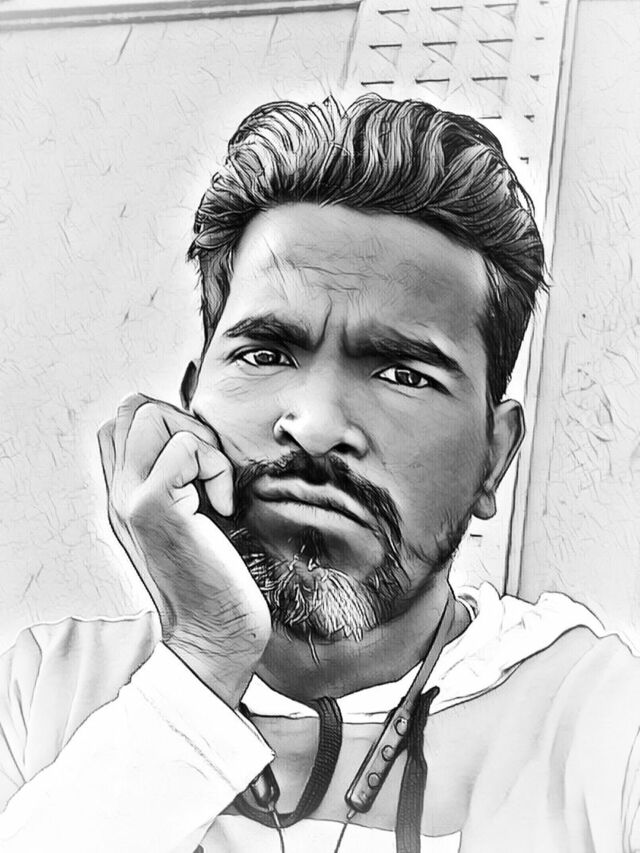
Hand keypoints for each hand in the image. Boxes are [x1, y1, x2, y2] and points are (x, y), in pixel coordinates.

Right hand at [97, 393, 270, 707]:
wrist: (212, 635)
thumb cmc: (213, 577)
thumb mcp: (187, 518)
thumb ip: (176, 479)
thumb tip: (197, 435)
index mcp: (122, 494)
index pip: (123, 420)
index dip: (169, 424)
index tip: (200, 467)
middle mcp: (116, 493)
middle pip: (132, 408)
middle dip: (182, 422)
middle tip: (208, 471)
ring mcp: (128, 498)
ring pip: (150, 416)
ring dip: (198, 441)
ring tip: (213, 487)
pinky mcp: (153, 506)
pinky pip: (185, 447)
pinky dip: (216, 467)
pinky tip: (223, 507)